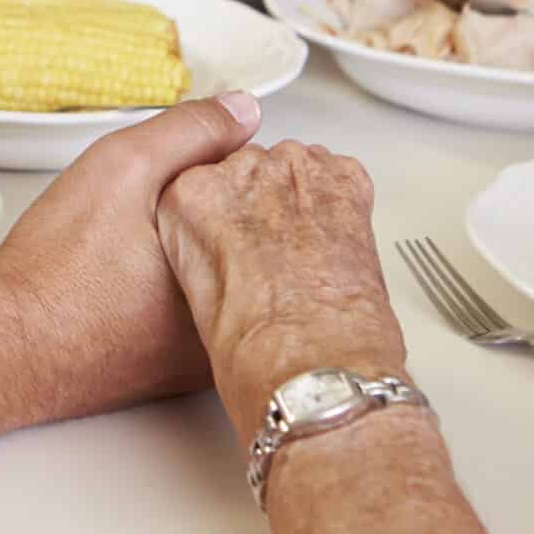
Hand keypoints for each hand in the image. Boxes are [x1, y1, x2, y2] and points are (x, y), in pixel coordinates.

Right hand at [0, 92, 265, 416]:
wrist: (1, 345)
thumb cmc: (56, 268)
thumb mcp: (124, 167)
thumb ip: (190, 131)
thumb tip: (245, 110)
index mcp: (236, 273)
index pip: (265, 204)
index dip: (223, 174)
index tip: (173, 181)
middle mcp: (231, 324)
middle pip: (249, 246)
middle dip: (215, 218)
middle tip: (143, 221)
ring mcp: (206, 358)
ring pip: (223, 283)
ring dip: (196, 256)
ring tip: (132, 252)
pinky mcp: (173, 376)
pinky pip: (194, 319)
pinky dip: (173, 295)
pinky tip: (128, 284)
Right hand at [156, 140, 404, 428]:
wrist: (316, 365)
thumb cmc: (255, 351)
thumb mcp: (195, 295)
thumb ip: (202, 247)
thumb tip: (224, 243)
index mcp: (189, 198)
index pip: (197, 183)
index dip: (217, 217)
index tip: (227, 240)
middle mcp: (241, 172)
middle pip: (246, 170)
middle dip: (257, 204)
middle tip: (267, 255)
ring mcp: (295, 171)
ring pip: (292, 168)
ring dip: (296, 199)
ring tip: (302, 254)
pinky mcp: (344, 180)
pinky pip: (337, 174)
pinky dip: (337, 200)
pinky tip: (330, 241)